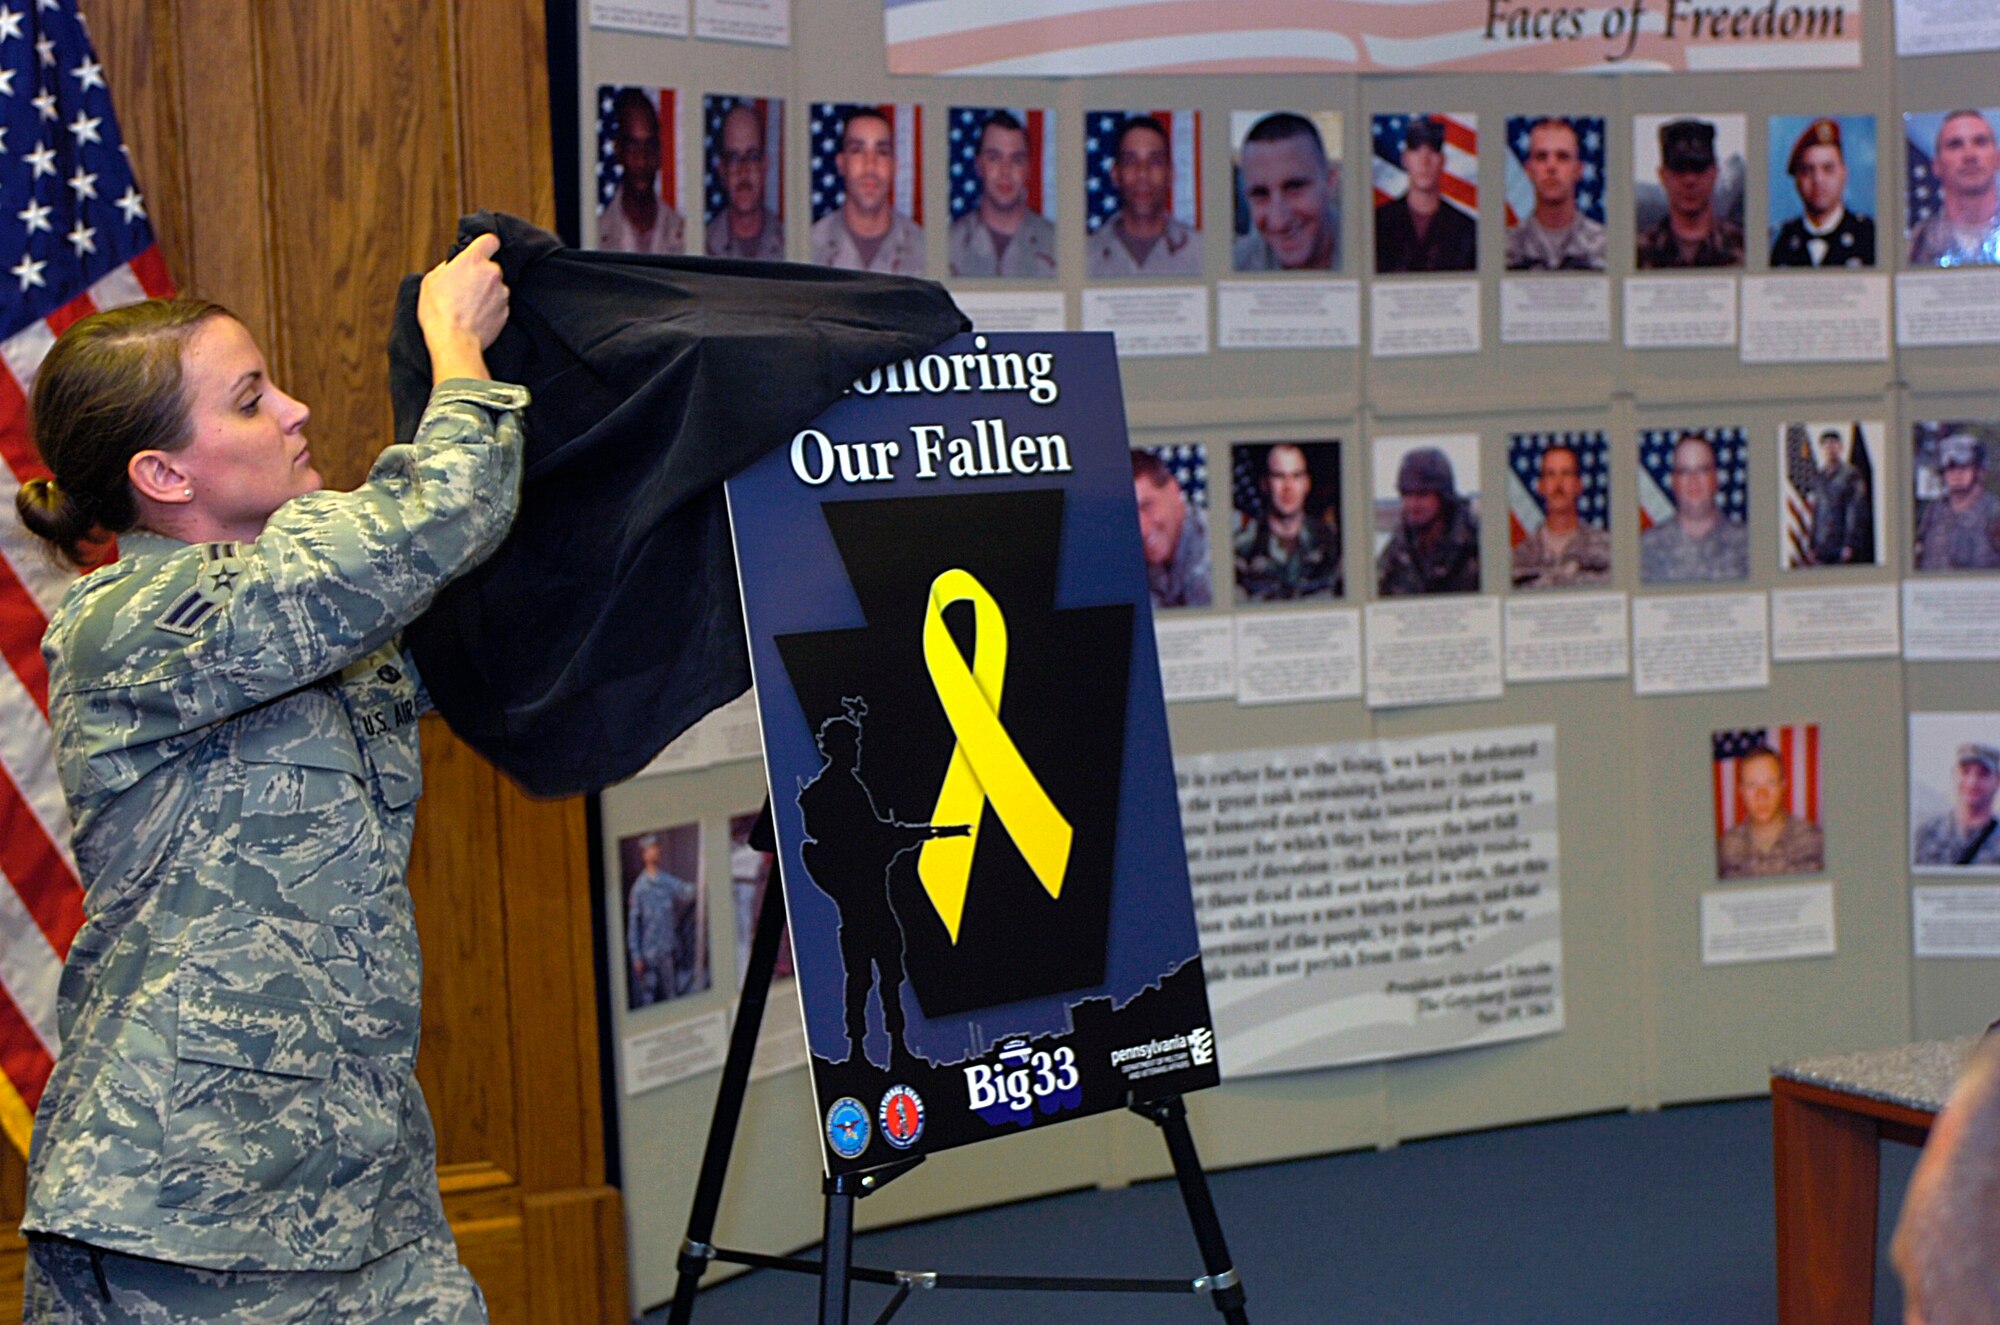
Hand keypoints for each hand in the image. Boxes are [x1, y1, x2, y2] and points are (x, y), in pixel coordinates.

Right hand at [418, 232, 508, 381]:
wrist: (454, 341)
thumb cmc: (438, 311)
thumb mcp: (432, 280)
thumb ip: (449, 267)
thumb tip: (455, 267)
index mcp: (473, 260)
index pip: (490, 240)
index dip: (485, 245)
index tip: (479, 252)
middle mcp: (492, 273)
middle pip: (491, 267)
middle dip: (481, 275)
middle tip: (464, 288)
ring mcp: (502, 293)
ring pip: (496, 287)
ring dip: (486, 293)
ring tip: (468, 306)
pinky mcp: (506, 312)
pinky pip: (498, 304)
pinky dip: (490, 308)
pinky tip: (475, 317)